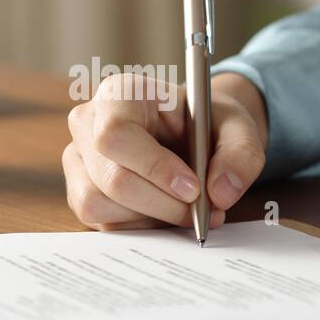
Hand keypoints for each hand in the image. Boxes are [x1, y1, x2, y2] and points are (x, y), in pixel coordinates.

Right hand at [63, 71, 268, 230]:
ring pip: (99, 204)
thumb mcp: (239, 128)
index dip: (153, 167)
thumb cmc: (208, 124)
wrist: (194, 136)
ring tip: (184, 209)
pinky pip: (100, 222)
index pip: (115, 135)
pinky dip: (138, 226)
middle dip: (162, 204)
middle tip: (200, 210)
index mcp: (119, 93)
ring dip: (150, 218)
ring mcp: (78, 159)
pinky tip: (163, 212)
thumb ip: (240, 155)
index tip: (192, 188)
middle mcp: (87, 123)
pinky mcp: (80, 190)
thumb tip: (219, 194)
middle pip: (111, 177)